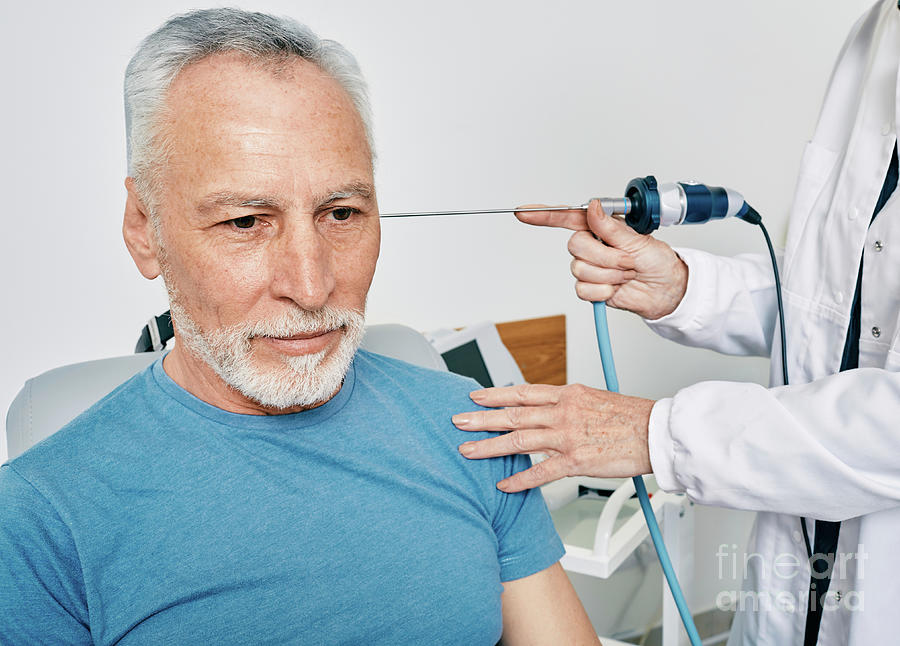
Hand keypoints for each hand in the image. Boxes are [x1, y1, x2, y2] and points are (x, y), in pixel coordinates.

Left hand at [453, 383, 653, 491]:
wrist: (656, 432)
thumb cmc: (629, 417)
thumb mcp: (592, 398)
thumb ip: (565, 404)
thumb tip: (544, 407)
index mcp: (567, 395)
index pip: (522, 392)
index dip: (495, 394)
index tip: (474, 396)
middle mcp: (563, 413)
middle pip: (513, 414)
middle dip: (481, 418)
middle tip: (458, 421)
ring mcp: (567, 437)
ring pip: (519, 441)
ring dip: (490, 447)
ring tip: (467, 451)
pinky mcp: (576, 461)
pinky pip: (541, 472)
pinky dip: (520, 480)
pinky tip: (503, 485)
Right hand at [515, 199, 688, 319]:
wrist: (664, 290)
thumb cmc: (657, 261)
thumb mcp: (638, 239)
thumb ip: (610, 226)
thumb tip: (593, 208)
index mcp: (600, 227)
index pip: (566, 218)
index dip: (543, 215)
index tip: (523, 213)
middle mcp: (591, 245)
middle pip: (575, 247)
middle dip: (606, 256)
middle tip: (627, 260)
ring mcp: (589, 267)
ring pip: (581, 270)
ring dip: (610, 274)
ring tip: (626, 273)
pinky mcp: (590, 287)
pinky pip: (584, 289)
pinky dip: (604, 290)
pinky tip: (616, 287)